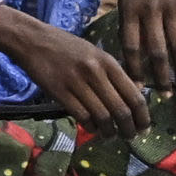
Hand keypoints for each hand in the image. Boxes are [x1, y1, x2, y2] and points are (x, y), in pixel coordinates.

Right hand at [10, 23, 145, 128]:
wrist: (31, 39)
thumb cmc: (65, 47)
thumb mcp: (94, 54)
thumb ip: (113, 74)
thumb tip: (134, 97)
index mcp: (108, 62)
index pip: (134, 96)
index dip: (142, 117)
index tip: (143, 128)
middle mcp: (95, 72)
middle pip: (121, 110)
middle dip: (128, 129)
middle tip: (129, 137)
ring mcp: (76, 81)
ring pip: (102, 116)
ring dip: (109, 132)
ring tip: (109, 136)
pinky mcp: (58, 91)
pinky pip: (82, 116)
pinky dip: (90, 127)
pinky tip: (91, 128)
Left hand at [103, 0, 175, 94]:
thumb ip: (130, 22)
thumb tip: (132, 54)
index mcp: (129, 10)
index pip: (130, 47)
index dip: (134, 69)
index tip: (137, 88)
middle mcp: (149, 10)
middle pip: (156, 52)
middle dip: (161, 76)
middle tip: (165, 95)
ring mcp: (170, 7)